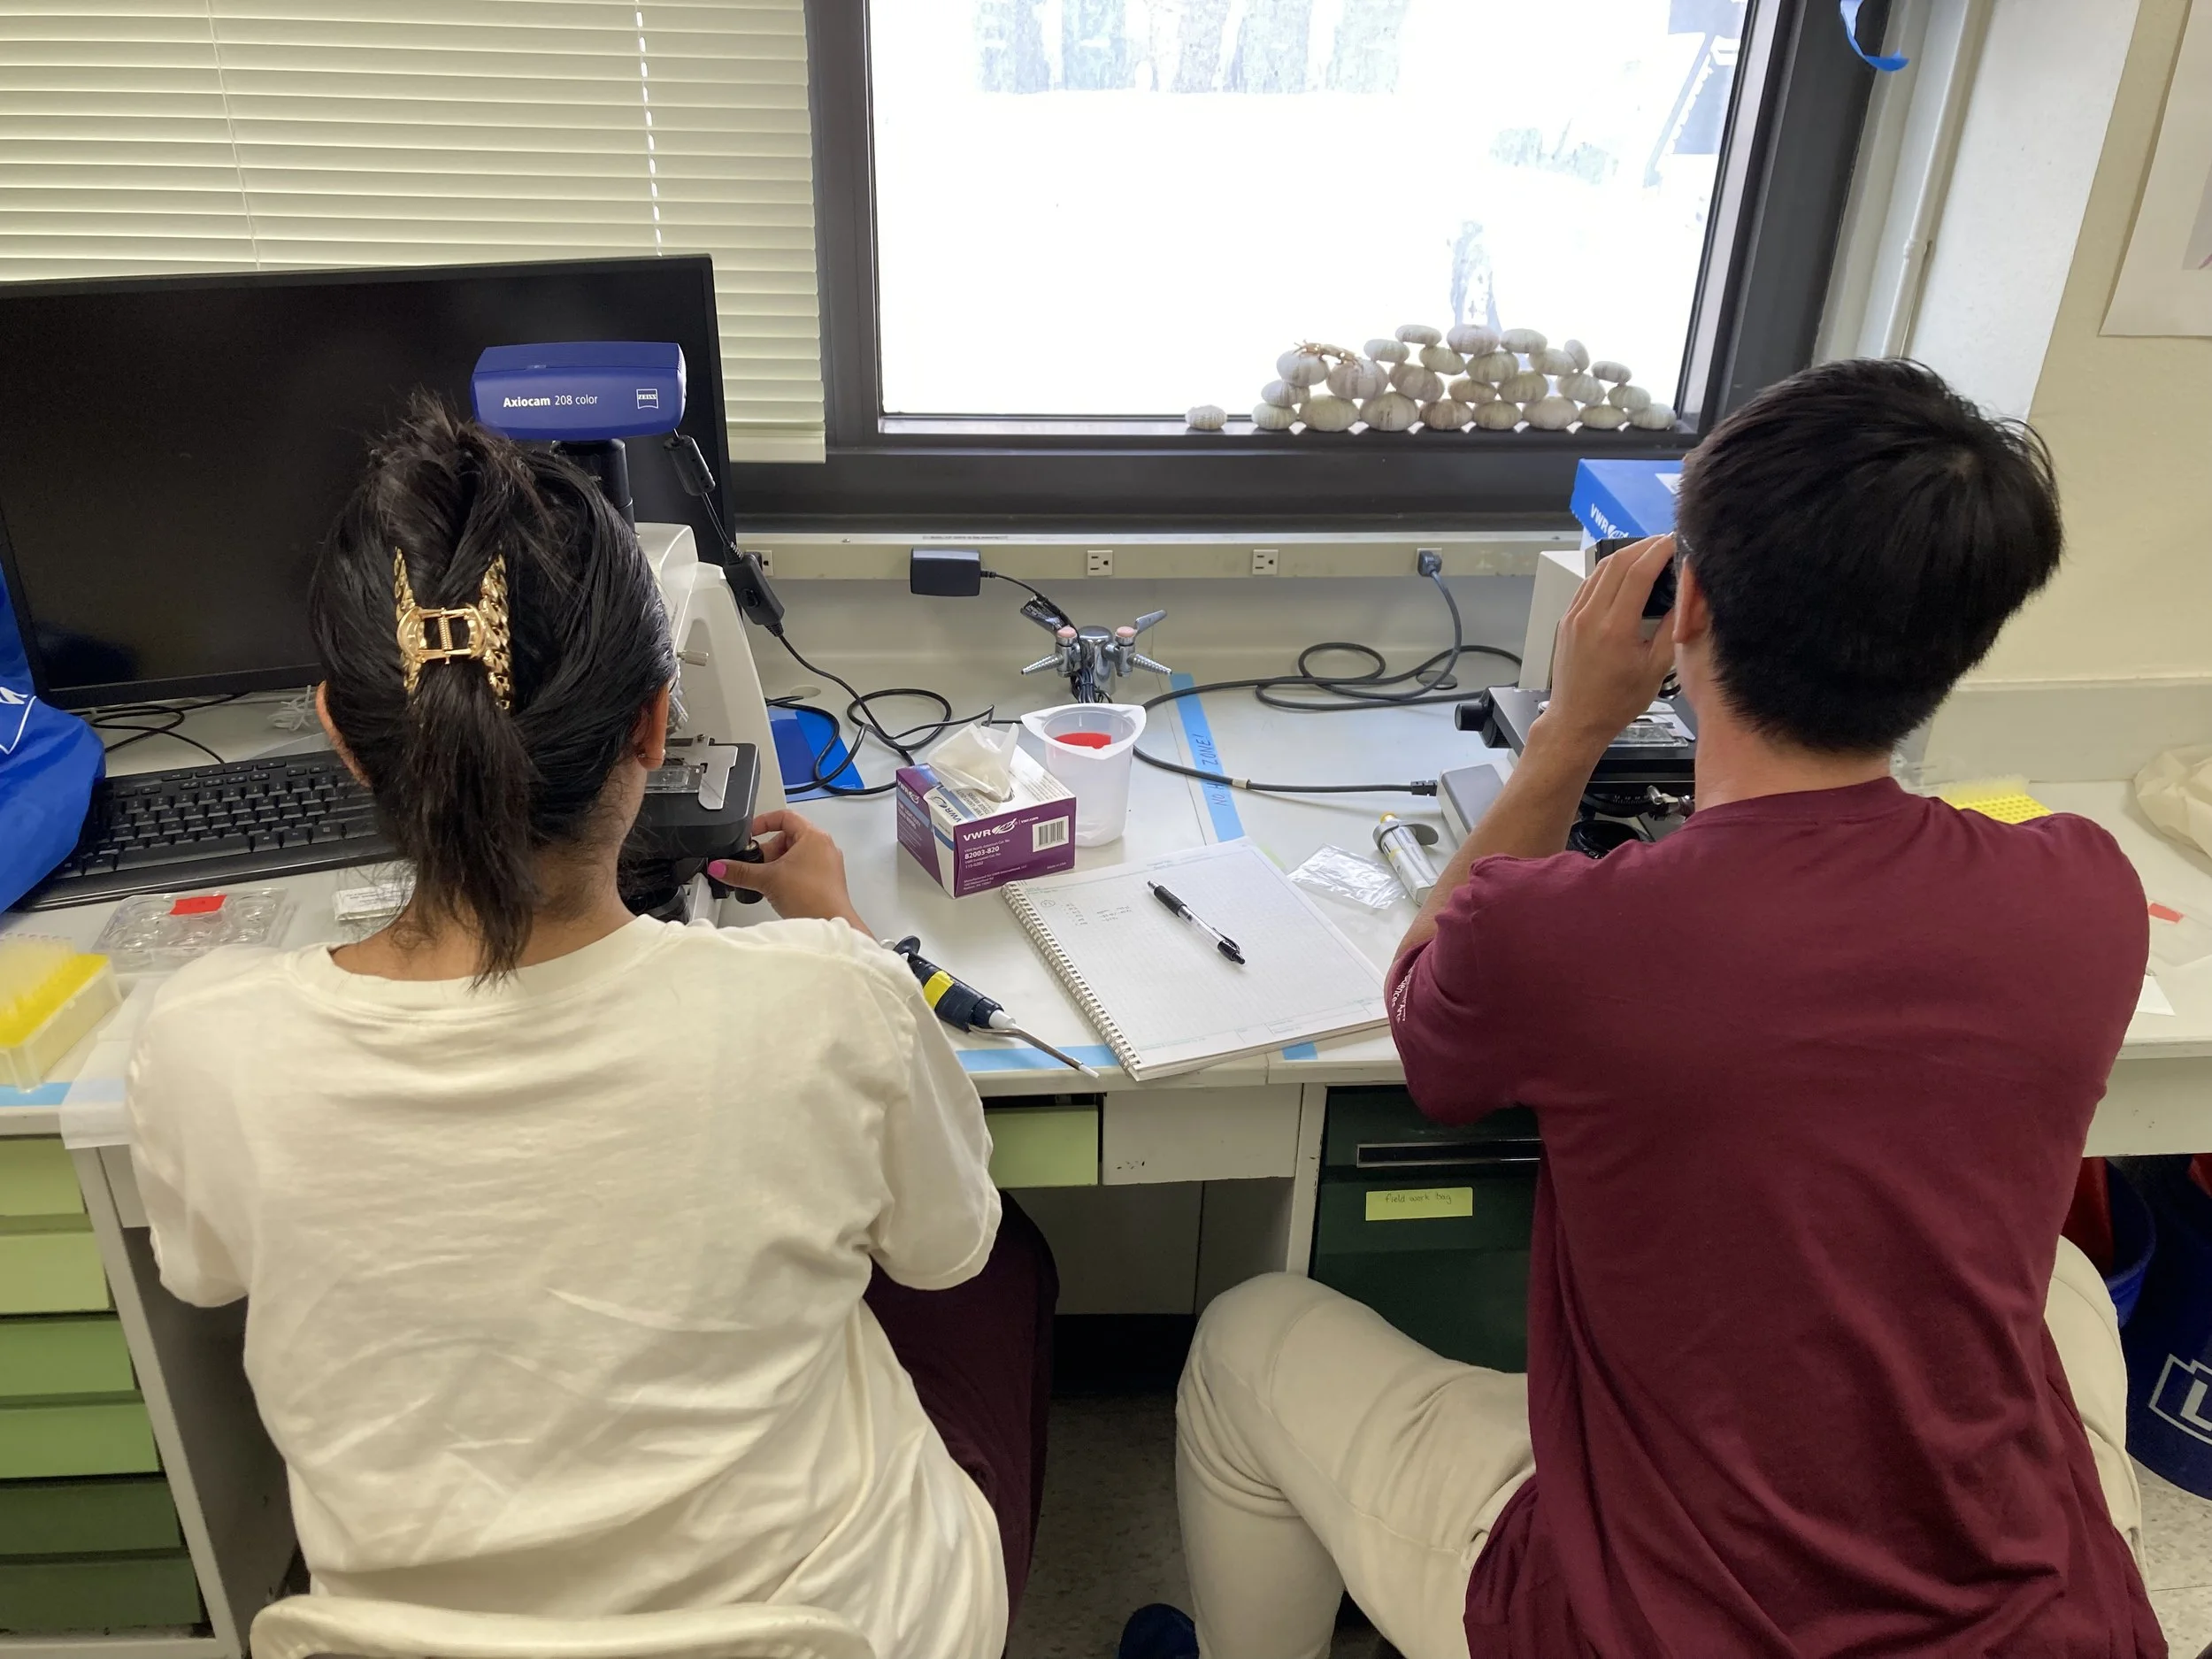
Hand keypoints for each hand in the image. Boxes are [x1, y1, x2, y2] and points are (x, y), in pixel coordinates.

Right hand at [710, 810, 867, 929]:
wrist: (829, 924)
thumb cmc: (811, 897)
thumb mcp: (767, 879)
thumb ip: (740, 871)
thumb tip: (720, 866)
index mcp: (814, 836)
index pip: (785, 816)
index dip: (763, 821)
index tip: (750, 833)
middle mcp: (823, 847)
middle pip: (788, 837)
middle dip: (767, 850)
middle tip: (755, 863)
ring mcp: (827, 864)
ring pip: (794, 855)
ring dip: (776, 865)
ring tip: (765, 879)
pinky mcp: (826, 881)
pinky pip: (802, 869)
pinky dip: (787, 875)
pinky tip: (777, 889)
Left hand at [1542, 534, 1678, 749]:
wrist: (1576, 720)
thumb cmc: (1617, 702)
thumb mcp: (1656, 669)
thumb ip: (1673, 629)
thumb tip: (1688, 596)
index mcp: (1614, 628)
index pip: (1638, 573)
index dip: (1660, 551)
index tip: (1677, 540)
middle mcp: (1590, 616)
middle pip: (1617, 563)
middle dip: (1645, 546)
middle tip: (1668, 541)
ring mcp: (1574, 616)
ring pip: (1600, 571)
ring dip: (1626, 555)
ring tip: (1650, 552)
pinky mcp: (1566, 620)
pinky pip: (1588, 585)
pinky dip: (1608, 572)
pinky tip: (1624, 572)